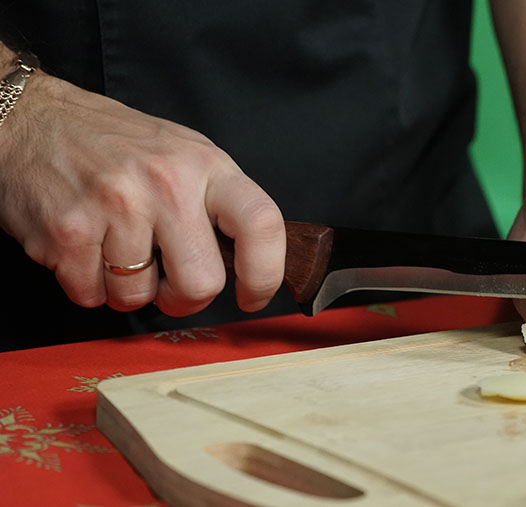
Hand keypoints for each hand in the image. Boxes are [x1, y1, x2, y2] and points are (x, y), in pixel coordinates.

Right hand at [0, 73, 285, 315]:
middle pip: (201, 283)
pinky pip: (91, 295)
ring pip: (139, 297)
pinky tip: (83, 247)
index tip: (252, 295)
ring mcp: (116, 206)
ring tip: (114, 248)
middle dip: (183, 298)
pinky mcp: (69, 231)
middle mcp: (166, 183)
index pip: (261, 223)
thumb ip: (217, 202)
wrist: (31, 119)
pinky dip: (86, 284)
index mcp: (206, 164)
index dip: (265, 273)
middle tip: (166, 280)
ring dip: (126, 288)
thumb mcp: (183, 153)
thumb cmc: (114, 143)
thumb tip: (247, 262)